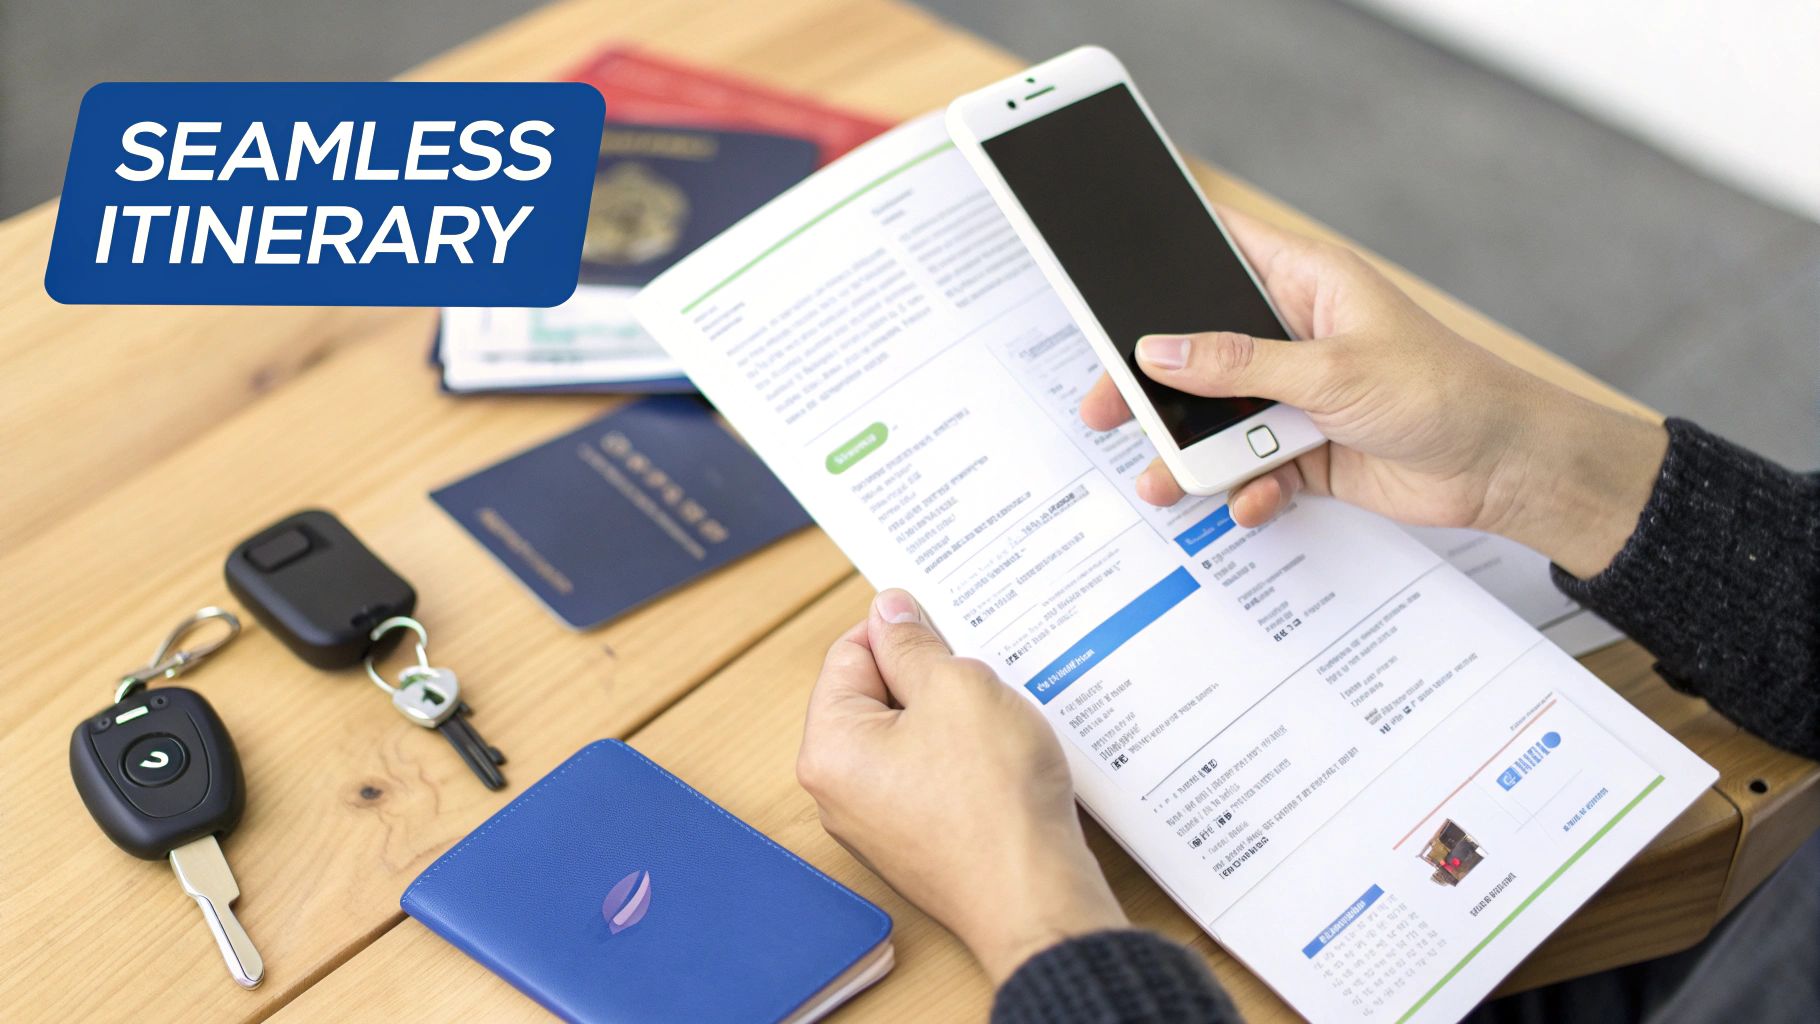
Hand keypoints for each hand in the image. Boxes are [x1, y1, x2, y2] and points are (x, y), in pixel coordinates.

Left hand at [798, 589, 1126, 982]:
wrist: (1035, 898)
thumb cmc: (994, 800)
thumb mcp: (958, 689)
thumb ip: (914, 644)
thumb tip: (890, 611)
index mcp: (830, 747)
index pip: (850, 653)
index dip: (902, 631)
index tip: (946, 627)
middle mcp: (839, 791)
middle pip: (876, 697)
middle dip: (929, 679)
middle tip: (980, 680)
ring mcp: (876, 823)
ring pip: (909, 737)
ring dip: (951, 719)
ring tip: (996, 724)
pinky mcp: (915, 842)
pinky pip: (930, 777)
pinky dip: (963, 759)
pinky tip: (1000, 761)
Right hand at [1079, 205, 1666, 578]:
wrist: (1503, 469)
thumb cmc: (1442, 391)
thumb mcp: (1330, 370)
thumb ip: (1237, 364)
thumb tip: (1158, 349)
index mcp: (1304, 283)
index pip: (1218, 250)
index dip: (1164, 259)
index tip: (1107, 281)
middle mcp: (1294, 334)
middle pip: (1200, 351)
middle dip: (1154, 385)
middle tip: (1106, 409)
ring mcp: (1298, 394)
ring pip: (1219, 419)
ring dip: (1193, 453)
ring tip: (1163, 481)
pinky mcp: (1308, 448)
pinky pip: (1252, 469)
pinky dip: (1245, 490)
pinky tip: (1252, 500)